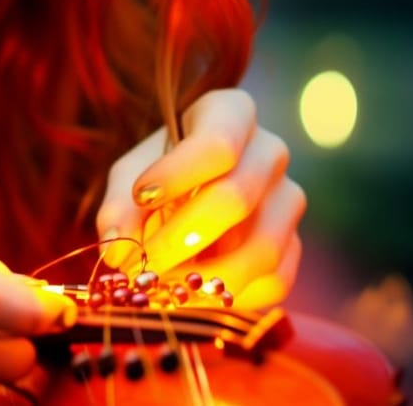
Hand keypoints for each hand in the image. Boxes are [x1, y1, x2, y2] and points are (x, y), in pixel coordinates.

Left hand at [96, 88, 305, 308]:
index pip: (218, 143)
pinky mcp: (294, 246)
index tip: (142, 195)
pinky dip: (229, 298)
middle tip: (141, 263)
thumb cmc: (157, 173)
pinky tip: (191, 297)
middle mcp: (270, 153)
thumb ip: (119, 207)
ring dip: (204, 279)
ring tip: (160, 288)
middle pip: (237, 198)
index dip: (180, 172)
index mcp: (233, 114)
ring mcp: (289, 201)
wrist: (190, 192)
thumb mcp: (130, 176)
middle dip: (182, 237)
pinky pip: (273, 282)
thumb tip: (117, 249)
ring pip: (262, 249)